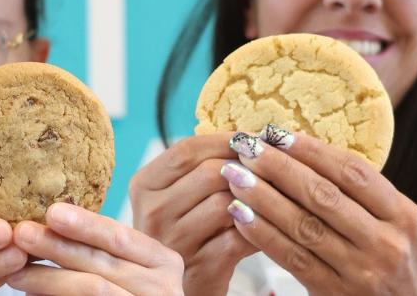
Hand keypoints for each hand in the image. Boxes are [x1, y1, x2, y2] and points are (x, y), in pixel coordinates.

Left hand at [7, 202, 183, 294]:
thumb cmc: (130, 290)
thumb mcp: (129, 267)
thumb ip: (102, 249)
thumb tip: (51, 223)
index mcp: (162, 261)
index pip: (120, 237)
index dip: (86, 224)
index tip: (52, 212)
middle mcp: (162, 287)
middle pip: (102, 263)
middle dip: (58, 247)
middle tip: (23, 234)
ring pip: (93, 290)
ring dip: (49, 280)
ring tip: (16, 271)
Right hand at [129, 134, 257, 295]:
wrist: (178, 287)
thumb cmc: (187, 231)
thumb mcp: (178, 196)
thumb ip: (202, 165)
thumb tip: (255, 136)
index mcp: (143, 185)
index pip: (187, 149)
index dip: (225, 139)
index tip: (254, 138)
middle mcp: (151, 212)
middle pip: (209, 171)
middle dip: (247, 166)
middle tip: (272, 167)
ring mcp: (173, 241)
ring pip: (226, 203)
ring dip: (256, 197)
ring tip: (273, 194)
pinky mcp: (199, 268)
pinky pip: (240, 237)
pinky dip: (261, 227)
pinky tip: (270, 223)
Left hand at [225, 129, 416, 295]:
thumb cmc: (386, 254)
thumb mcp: (390, 221)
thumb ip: (355, 192)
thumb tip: (293, 146)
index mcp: (403, 216)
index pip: (352, 172)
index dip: (311, 150)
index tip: (275, 133)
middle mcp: (386, 243)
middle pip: (324, 196)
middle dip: (279, 167)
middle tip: (245, 147)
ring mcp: (360, 272)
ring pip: (303, 226)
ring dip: (263, 197)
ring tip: (234, 175)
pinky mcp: (332, 294)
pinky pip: (291, 258)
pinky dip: (262, 233)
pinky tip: (238, 213)